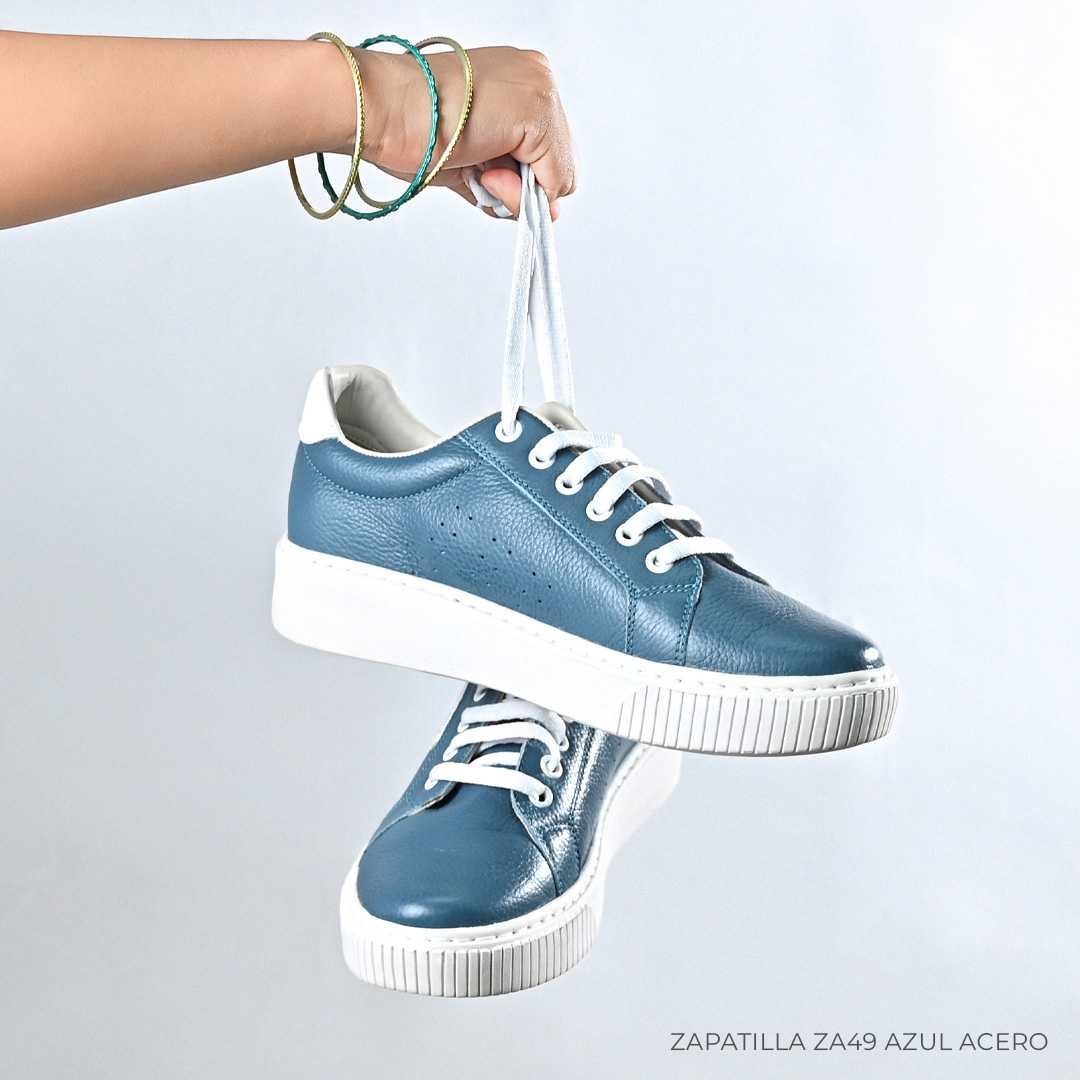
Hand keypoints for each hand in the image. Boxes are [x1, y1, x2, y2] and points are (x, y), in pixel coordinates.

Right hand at [351, 46, 575, 218]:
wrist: (384, 108)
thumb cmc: (411, 129)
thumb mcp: (472, 163)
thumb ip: (510, 184)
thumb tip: (549, 211)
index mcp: (519, 79)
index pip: (545, 150)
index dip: (518, 177)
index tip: (481, 172)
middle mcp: (536, 77)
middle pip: (557, 163)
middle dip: (520, 185)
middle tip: (478, 173)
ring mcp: (541, 91)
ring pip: (559, 177)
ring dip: (517, 191)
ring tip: (478, 169)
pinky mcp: (539, 112)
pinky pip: (556, 180)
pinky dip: (521, 194)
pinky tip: (486, 172)